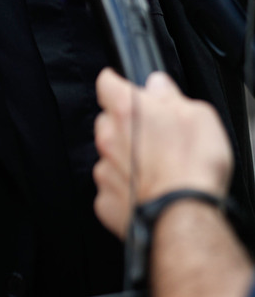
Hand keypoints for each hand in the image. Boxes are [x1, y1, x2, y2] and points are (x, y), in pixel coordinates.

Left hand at [92, 68, 232, 238]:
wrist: (185, 218)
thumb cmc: (192, 166)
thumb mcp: (197, 115)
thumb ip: (169, 95)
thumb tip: (157, 85)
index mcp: (126, 109)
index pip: (106, 82)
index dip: (117, 83)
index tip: (125, 88)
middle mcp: (108, 137)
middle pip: (107, 122)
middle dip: (124, 126)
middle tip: (153, 138)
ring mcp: (104, 171)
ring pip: (108, 156)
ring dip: (125, 159)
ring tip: (155, 171)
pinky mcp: (106, 202)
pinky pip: (111, 189)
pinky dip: (124, 189)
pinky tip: (147, 192)